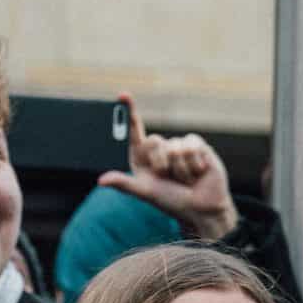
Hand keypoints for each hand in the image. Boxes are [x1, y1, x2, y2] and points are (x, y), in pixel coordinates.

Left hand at [97, 92, 238, 240]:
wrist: (200, 208)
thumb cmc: (171, 201)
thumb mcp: (146, 193)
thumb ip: (124, 184)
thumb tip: (101, 180)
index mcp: (143, 157)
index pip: (135, 131)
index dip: (130, 111)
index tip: (123, 94)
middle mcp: (160, 148)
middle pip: (154, 141)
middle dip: (161, 164)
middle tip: (169, 178)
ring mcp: (178, 145)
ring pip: (174, 148)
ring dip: (180, 169)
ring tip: (186, 179)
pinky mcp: (196, 144)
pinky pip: (191, 146)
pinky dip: (193, 164)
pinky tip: (198, 171)